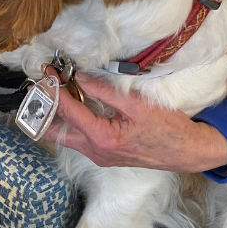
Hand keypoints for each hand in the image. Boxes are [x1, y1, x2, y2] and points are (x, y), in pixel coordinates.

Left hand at [43, 73, 226, 172]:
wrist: (188, 152)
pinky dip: (68, 120)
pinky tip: (68, 103)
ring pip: (64, 135)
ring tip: (48, 91)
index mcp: (102, 139)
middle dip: (42, 107)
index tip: (47, 72)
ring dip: (53, 113)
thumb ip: (105, 91)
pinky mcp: (103, 154)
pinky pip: (77, 137)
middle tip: (38, 85)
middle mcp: (95, 152)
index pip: (67, 112)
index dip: (54, 90)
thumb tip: (80, 77)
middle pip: (56, 130)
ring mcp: (98, 156)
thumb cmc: (168, 127)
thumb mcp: (137, 103)